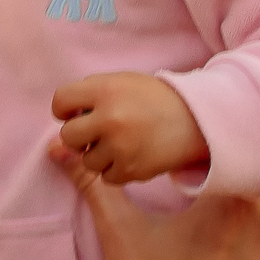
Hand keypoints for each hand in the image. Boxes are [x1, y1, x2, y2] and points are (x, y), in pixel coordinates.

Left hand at [51, 73, 208, 183]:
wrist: (199, 119)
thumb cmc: (155, 98)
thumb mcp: (123, 82)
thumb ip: (90, 95)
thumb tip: (60, 127)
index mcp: (105, 89)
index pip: (61, 101)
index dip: (65, 109)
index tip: (75, 113)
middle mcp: (110, 117)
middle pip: (69, 135)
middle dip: (79, 135)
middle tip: (98, 131)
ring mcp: (120, 146)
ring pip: (87, 160)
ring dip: (99, 154)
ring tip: (122, 142)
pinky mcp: (132, 169)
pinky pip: (106, 177)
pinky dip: (116, 169)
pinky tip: (133, 155)